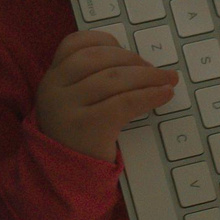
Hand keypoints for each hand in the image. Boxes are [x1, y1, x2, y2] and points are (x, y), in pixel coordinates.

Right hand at [36, 31, 177, 160]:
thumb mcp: (73, 103)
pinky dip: (148, 96)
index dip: (103, 40)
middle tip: (157, 70)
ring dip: (148, 76)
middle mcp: (54, 88)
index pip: (74, 43)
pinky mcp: (86, 127)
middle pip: (99, 58)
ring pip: (114, 79)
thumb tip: (136, 62)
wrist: (64, 178)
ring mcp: (67, 108)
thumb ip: (90, 80)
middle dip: (133, 59)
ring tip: (168, 80)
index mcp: (52, 77)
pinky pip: (123, 103)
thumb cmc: (78, 136)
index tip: (125, 49)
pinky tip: (163, 95)